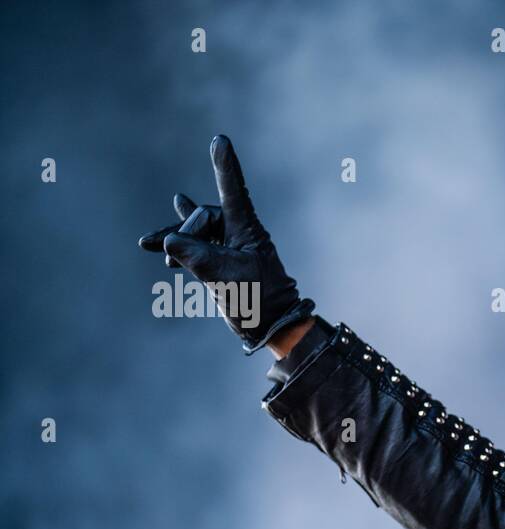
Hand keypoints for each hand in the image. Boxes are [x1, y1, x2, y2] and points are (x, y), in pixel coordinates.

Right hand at [138, 135, 313, 353]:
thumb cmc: (257, 300)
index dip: (224, 165)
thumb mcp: (225, 278)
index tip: (219, 140)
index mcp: (247, 229)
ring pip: (196, 230)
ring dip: (173, 238)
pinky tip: (161, 246)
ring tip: (146, 244)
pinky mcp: (221, 258)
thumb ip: (195, 257)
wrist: (270, 325)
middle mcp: (239, 231)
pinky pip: (196, 244)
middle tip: (174, 259)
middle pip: (204, 217)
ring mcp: (229, 244)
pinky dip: (178, 246)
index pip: (233, 190)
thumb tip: (170, 241)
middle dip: (185, 232)